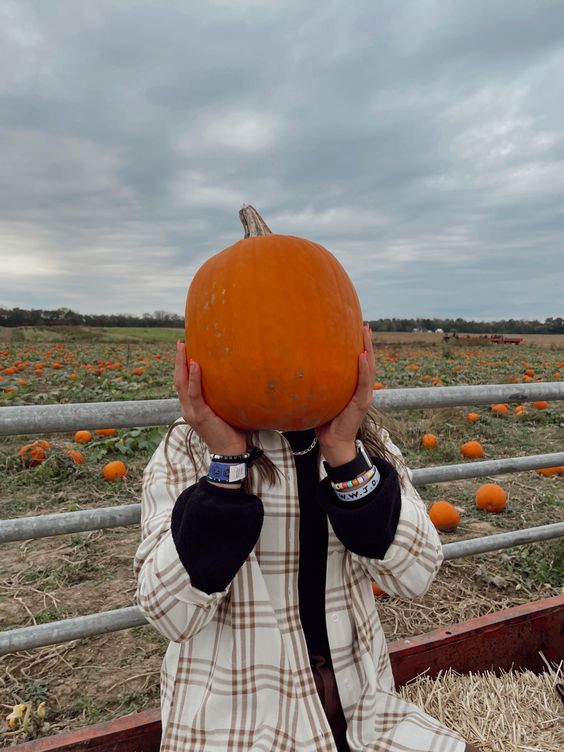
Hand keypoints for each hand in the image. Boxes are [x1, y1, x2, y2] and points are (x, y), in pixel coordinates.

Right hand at [174, 341, 246, 455]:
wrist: (229, 452)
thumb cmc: (230, 431)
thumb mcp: (223, 410)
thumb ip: (222, 396)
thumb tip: (235, 378)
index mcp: (191, 407)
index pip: (182, 384)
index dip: (181, 367)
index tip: (184, 350)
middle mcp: (187, 408)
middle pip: (178, 380)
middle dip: (178, 360)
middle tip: (180, 343)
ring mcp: (191, 412)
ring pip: (182, 384)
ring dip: (182, 364)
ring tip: (184, 347)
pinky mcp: (200, 415)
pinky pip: (194, 393)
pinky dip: (194, 378)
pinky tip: (195, 364)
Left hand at [316, 324, 375, 465]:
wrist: (333, 443)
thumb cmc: (325, 422)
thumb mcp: (323, 399)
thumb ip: (321, 386)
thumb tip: (300, 369)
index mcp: (355, 388)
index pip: (360, 364)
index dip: (361, 347)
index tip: (358, 330)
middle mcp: (362, 390)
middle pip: (368, 362)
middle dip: (367, 343)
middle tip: (365, 325)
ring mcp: (364, 396)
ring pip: (369, 369)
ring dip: (368, 350)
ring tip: (366, 333)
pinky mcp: (361, 404)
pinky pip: (363, 383)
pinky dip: (364, 369)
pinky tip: (362, 355)